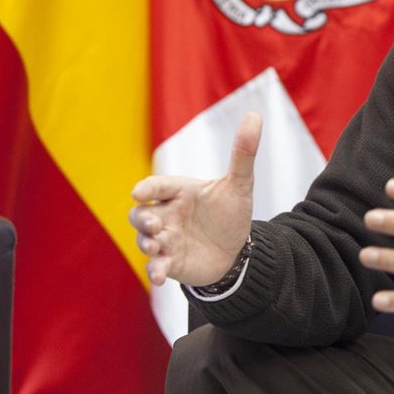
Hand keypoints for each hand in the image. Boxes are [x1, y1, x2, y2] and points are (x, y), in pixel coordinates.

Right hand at [128, 112, 260, 286]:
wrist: (237, 251)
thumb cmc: (231, 213)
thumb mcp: (240, 184)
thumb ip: (243, 153)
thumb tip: (255, 115)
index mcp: (179, 192)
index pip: (157, 186)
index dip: (147, 188)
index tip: (138, 192)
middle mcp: (167, 215)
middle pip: (140, 213)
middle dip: (141, 217)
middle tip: (152, 222)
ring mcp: (166, 239)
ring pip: (144, 240)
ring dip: (146, 243)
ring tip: (155, 246)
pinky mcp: (170, 262)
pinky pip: (156, 267)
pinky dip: (154, 271)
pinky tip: (160, 277)